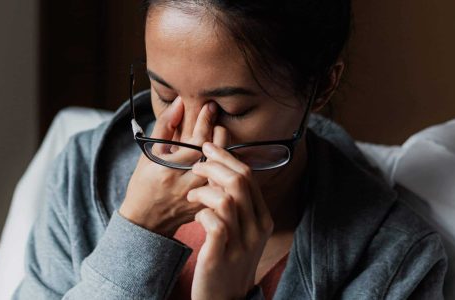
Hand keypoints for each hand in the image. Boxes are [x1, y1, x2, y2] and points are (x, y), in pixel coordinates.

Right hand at [119, 98, 225, 236]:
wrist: (145, 221)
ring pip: (222, 170)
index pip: (195, 141)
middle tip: (219, 122)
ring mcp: (197, 198)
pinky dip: (226, 169)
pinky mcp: (206, 206)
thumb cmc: (144, 183)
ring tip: (222, 139)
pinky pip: (223, 184)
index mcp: (167, 170)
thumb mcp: (149, 154)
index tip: (210, 107)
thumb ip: (165, 127)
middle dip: (221, 134)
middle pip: (214, 156)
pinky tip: (225, 160)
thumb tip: (180, 102)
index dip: (205, 121)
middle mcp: (184, 185)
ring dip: (225, 151)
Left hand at [188, 142, 273, 299]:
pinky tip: (195, 216)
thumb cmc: (229, 258)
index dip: (227, 157)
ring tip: (191, 196)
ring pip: (226, 198)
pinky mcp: (221, 255)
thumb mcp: (243, 231)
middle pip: (239, 181)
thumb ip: (239, 204)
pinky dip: (201, 213)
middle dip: (214, 165)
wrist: (226, 298)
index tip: (209, 148)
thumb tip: (222, 171)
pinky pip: (213, 222)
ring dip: (203, 190)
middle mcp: (257, 228)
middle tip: (196, 166)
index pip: (248, 176)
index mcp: (263, 218)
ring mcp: (241, 242)